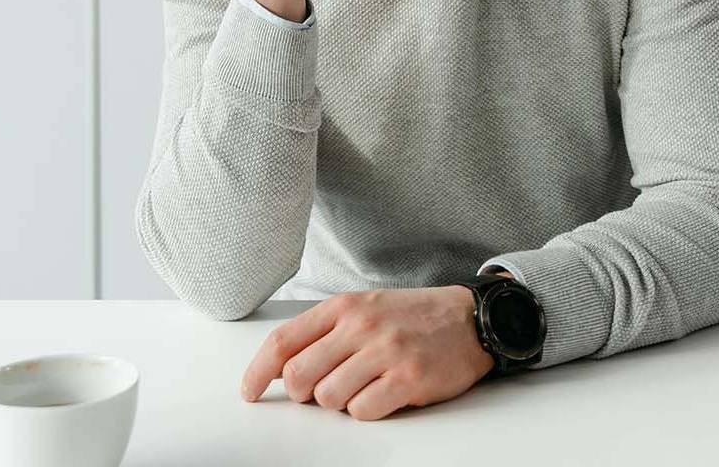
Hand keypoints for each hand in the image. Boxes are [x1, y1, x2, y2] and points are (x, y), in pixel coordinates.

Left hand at [239, 286, 494, 420]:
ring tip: (363, 387)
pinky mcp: (409, 378)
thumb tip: (282, 368)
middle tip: (320, 392)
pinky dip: (367, 410)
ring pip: (329, 398)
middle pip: (299, 376)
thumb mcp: (364, 308)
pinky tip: (384, 394)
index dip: (258, 372)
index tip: (249, 392)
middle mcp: (361, 326)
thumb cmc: (411, 317)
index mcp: (344, 307)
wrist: (469, 319)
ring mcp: (386, 352)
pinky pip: (363, 411)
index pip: (283, 342)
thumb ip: (325, 331)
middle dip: (302, 394)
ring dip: (339, 402)